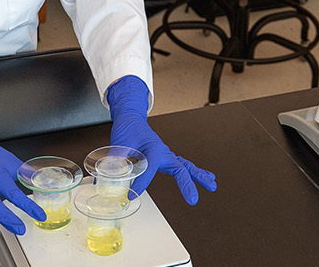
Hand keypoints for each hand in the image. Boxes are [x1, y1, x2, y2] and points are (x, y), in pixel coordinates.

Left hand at [106, 76, 216, 203]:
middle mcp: (163, 152)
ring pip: (186, 167)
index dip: (141, 183)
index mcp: (153, 148)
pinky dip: (195, 172)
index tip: (132, 194)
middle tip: (193, 199)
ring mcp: (166, 155)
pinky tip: (207, 177)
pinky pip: (183, 166)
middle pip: (180, 168)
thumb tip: (106, 179)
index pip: (149, 168)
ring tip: (212, 185)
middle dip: (187, 184)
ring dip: (199, 176)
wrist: (132, 118)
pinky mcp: (166, 158)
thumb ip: (116, 161)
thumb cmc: (128, 129)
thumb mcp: (119, 143)